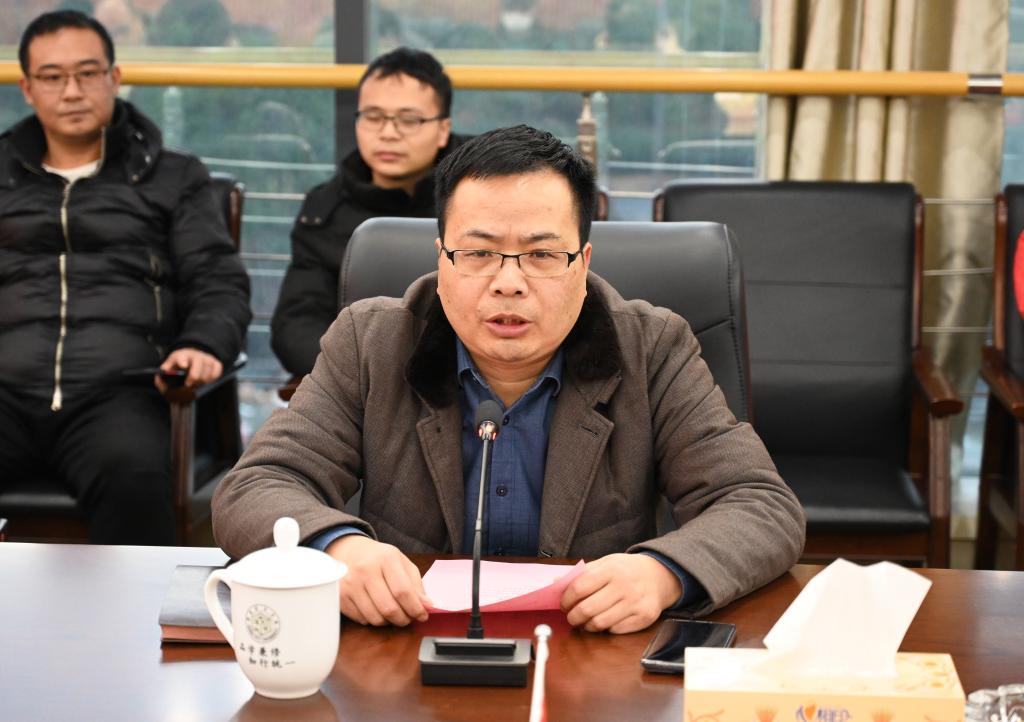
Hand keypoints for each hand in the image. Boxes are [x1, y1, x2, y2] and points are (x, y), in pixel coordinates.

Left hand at [157, 347, 222, 390]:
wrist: (192, 356)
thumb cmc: (179, 365)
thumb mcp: (169, 367)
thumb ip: (162, 375)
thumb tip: (160, 379)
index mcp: (181, 356)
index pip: (182, 357)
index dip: (183, 361)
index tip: (183, 366)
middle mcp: (195, 355)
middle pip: (198, 364)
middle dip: (194, 376)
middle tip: (189, 384)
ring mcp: (206, 358)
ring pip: (207, 370)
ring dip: (202, 380)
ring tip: (197, 383)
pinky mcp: (215, 362)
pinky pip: (217, 371)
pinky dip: (213, 377)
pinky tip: (206, 380)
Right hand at [325, 535, 431, 626]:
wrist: (350, 551)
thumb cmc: (380, 559)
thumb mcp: (402, 564)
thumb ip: (416, 585)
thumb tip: (427, 605)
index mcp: (386, 558)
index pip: (403, 591)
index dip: (415, 608)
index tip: (422, 615)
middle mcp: (366, 570)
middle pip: (389, 608)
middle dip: (403, 619)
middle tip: (408, 618)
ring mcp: (351, 584)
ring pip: (375, 618)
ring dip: (388, 622)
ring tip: (392, 613)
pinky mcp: (340, 596)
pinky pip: (362, 620)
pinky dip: (373, 620)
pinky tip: (376, 609)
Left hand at [560, 553, 681, 633]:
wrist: (660, 575)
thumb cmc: (627, 570)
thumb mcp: (606, 563)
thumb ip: (582, 573)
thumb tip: (556, 582)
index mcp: (611, 569)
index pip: (579, 588)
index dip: (566, 599)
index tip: (563, 604)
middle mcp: (624, 586)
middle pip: (587, 609)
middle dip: (573, 617)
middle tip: (571, 617)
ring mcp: (635, 603)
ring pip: (599, 623)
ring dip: (587, 626)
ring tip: (586, 621)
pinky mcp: (643, 618)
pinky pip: (615, 630)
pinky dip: (606, 629)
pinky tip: (605, 621)